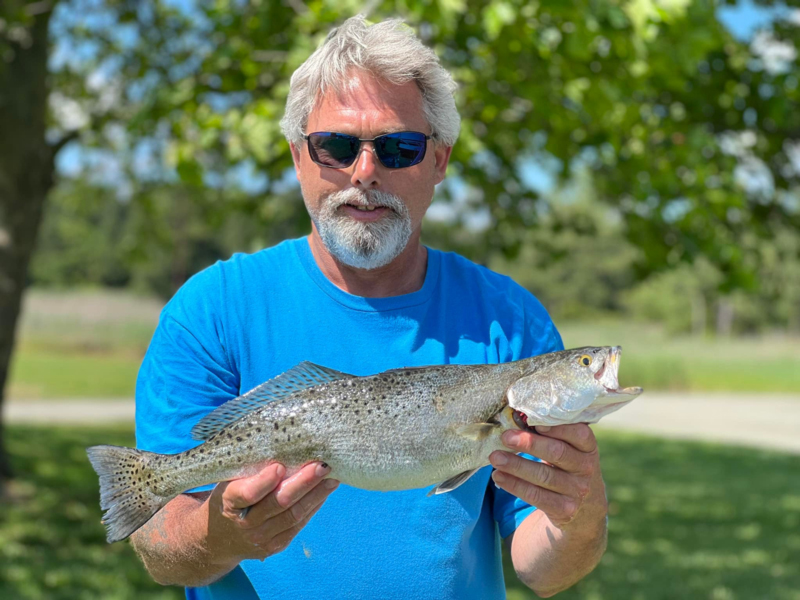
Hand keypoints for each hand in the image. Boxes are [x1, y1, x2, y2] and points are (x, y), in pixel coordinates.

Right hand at [207, 462, 338, 561]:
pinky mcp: (276, 546)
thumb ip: (251, 471)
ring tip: (332, 478)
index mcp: (229, 502)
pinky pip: (298, 525)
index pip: (248, 493)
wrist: (219, 538)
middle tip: (321, 466)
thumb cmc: (230, 498)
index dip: (265, 481)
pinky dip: (313, 506)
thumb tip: (286, 449)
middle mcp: (245, 524)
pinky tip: (324, 492)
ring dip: (316, 495)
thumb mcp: (229, 482)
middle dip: (303, 483)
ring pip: (294, 515)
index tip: (281, 466)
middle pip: (279, 503)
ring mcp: (261, 538)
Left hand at [489, 425, 606, 530]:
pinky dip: (515, 485)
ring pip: (543, 475)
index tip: (534, 422)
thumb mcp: (571, 450)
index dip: (558, 427)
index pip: (580, 434)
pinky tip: (499, 476)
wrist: (585, 509)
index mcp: (588, 448)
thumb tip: (517, 417)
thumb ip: (553, 435)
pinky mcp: (564, 509)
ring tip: (495, 457)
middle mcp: (586, 468)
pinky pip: (536, 495)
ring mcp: (577, 490)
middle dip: (529, 443)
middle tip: (505, 437)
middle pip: (557, 452)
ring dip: (516, 465)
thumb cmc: (568, 467)